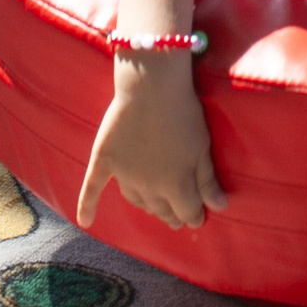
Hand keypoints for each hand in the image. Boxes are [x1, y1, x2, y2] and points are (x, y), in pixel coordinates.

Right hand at [74, 52, 227, 229]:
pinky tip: (86, 221)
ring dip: (148, 206)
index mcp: (175, 185)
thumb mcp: (203, 147)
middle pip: (161, 210)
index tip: (198, 216)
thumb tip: (219, 208)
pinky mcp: (104, 160)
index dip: (195, 216)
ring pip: (136, 201)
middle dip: (172, 215)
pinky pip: (93, 188)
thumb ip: (208, 181)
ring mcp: (124, 174)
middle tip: (177, 216)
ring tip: (154, 207)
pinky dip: (88, 206)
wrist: (150, 85)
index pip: (187, 213)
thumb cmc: (183, 113)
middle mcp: (148, 187)